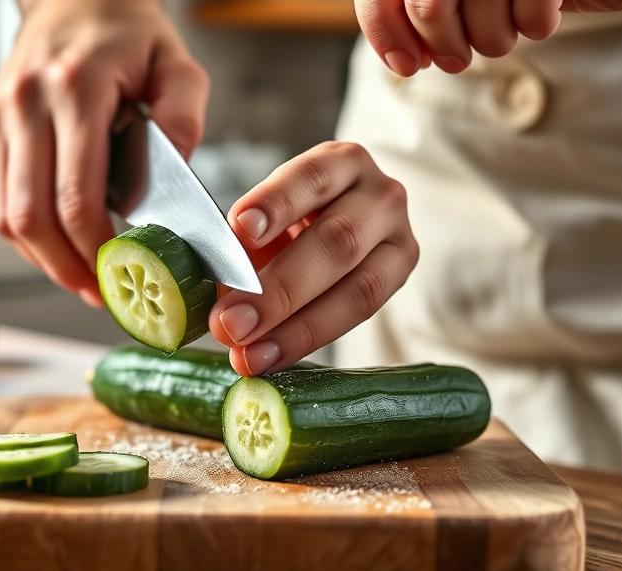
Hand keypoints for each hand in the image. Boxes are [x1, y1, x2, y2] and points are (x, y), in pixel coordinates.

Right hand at [0, 0, 208, 305]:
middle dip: (66, 267)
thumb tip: (179, 172)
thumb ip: (184, 113)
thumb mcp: (176, 62)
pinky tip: (59, 247)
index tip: (122, 276)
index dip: (95, 250)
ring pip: (5, 217)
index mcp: (74, 90)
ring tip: (82, 279)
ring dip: (42, 259)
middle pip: (31, 217)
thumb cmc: (128, 34)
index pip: (75, 196)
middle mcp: (24, 106)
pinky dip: (27, 235)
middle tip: (101, 294)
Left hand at [210, 142, 418, 375]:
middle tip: (231, 322)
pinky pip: (360, 316)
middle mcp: (380, 195)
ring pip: (358, 288)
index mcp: (341, 162)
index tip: (240, 228)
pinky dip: (309, 340)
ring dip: (296, 328)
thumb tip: (220, 293)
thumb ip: (243, 244)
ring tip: (249, 353)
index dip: (277, 204)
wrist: (343, 227)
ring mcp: (399, 239)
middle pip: (337, 241)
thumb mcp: (266, 216)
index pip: (311, 178)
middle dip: (279, 288)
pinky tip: (271, 356)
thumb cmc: (291, 219)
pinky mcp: (400, 278)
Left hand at [355, 0, 621, 76]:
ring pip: (481, 13)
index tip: (406, 65)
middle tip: (457, 58)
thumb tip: (401, 58)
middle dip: (443, 44)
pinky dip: (535, 25)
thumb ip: (413, 12)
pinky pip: (532, 13)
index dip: (386, 33)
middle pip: (428, 6)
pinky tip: (541, 11)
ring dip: (493, 38)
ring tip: (506, 25)